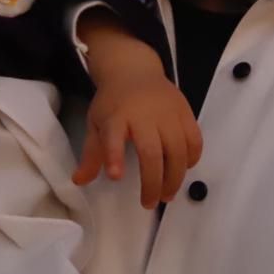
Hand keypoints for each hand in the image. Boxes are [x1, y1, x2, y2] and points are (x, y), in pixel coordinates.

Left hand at [74, 68, 202, 208]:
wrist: (135, 70)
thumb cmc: (114, 102)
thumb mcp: (97, 123)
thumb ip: (92, 154)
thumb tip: (79, 181)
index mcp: (116, 116)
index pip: (113, 136)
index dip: (114, 155)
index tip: (116, 176)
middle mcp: (144, 114)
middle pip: (152, 152)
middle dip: (152, 182)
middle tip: (149, 203)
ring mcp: (168, 113)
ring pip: (177, 150)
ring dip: (174, 177)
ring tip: (167, 195)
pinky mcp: (185, 112)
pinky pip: (194, 140)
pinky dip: (191, 159)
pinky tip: (183, 170)